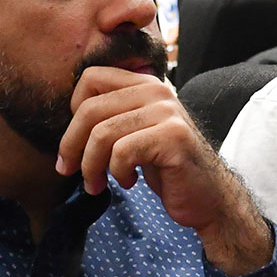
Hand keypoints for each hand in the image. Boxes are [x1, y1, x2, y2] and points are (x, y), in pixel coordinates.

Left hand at [58, 67, 271, 274]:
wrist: (209, 197)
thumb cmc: (168, 169)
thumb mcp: (137, 134)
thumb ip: (113, 116)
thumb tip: (67, 117)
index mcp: (145, 84)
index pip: (91, 78)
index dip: (73, 111)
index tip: (76, 141)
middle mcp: (157, 91)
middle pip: (90, 109)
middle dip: (71, 145)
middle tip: (68, 170)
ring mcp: (167, 113)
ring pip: (102, 134)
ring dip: (91, 166)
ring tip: (97, 184)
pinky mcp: (173, 138)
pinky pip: (122, 152)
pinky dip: (117, 173)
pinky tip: (129, 182)